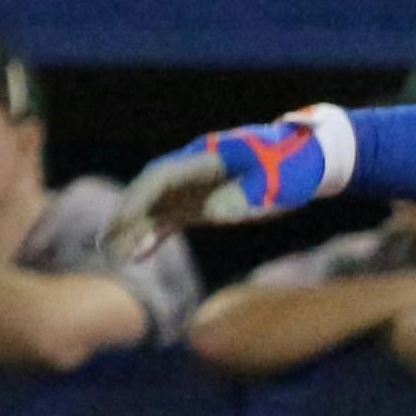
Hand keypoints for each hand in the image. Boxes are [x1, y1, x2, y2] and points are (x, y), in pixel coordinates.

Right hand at [126, 106, 346, 240]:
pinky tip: (138, 256)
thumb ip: (246, 195)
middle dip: (126, 216)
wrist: (309, 162)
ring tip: (114, 256)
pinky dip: (154, 235)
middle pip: (148, 191)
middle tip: (106, 244)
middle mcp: (193, 171)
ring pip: (155, 207)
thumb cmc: (293, 168)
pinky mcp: (203, 203)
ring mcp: (196, 187)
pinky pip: (170, 218)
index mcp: (205, 158)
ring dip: (134, 229)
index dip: (138, 197)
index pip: (160, 176)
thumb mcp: (275, 182)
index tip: (122, 219)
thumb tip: (215, 211)